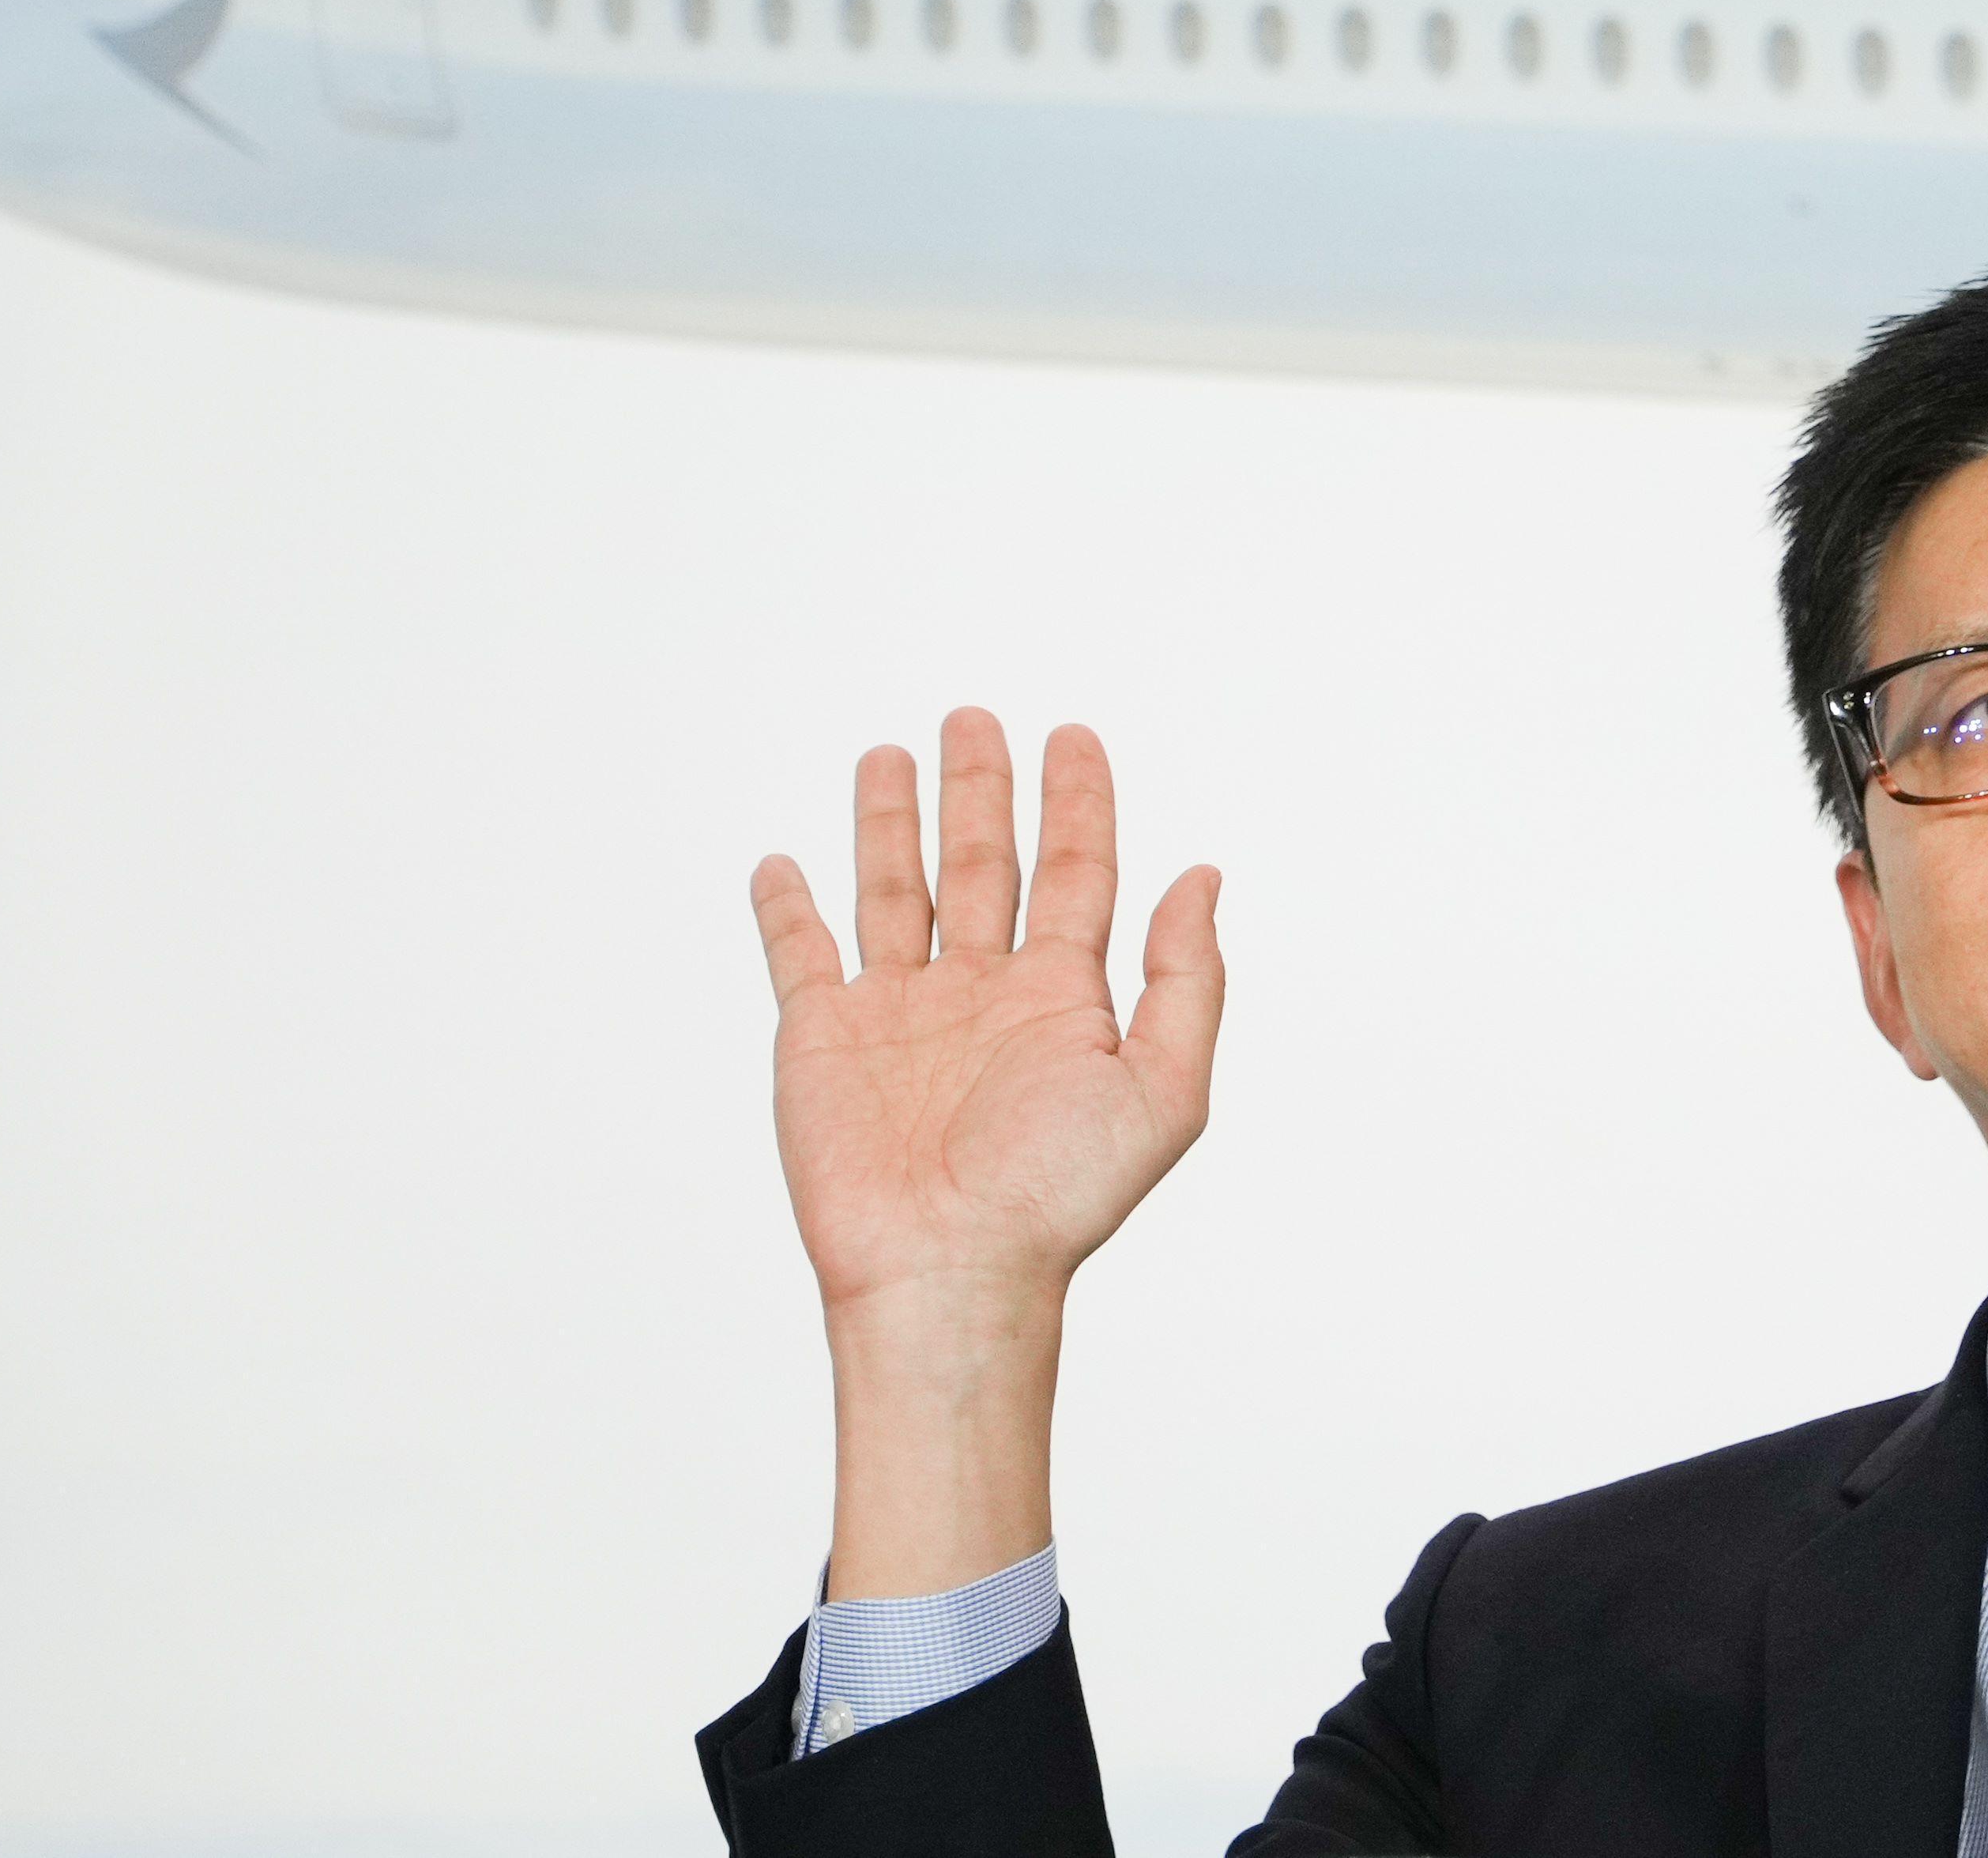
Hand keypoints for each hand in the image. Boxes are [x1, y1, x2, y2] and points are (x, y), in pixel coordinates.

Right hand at [756, 710, 1225, 1326]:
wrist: (951, 1270)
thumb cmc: (1059, 1197)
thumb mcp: (1164, 1087)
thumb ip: (1188, 977)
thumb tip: (1204, 874)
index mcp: (1061, 1000)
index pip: (1075, 872)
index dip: (1078, 801)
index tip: (1074, 735)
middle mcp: (981, 995)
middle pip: (983, 864)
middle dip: (981, 789)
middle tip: (975, 717)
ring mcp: (898, 1015)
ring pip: (893, 890)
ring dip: (890, 822)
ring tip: (889, 755)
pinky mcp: (821, 1040)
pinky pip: (799, 956)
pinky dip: (786, 909)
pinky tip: (783, 864)